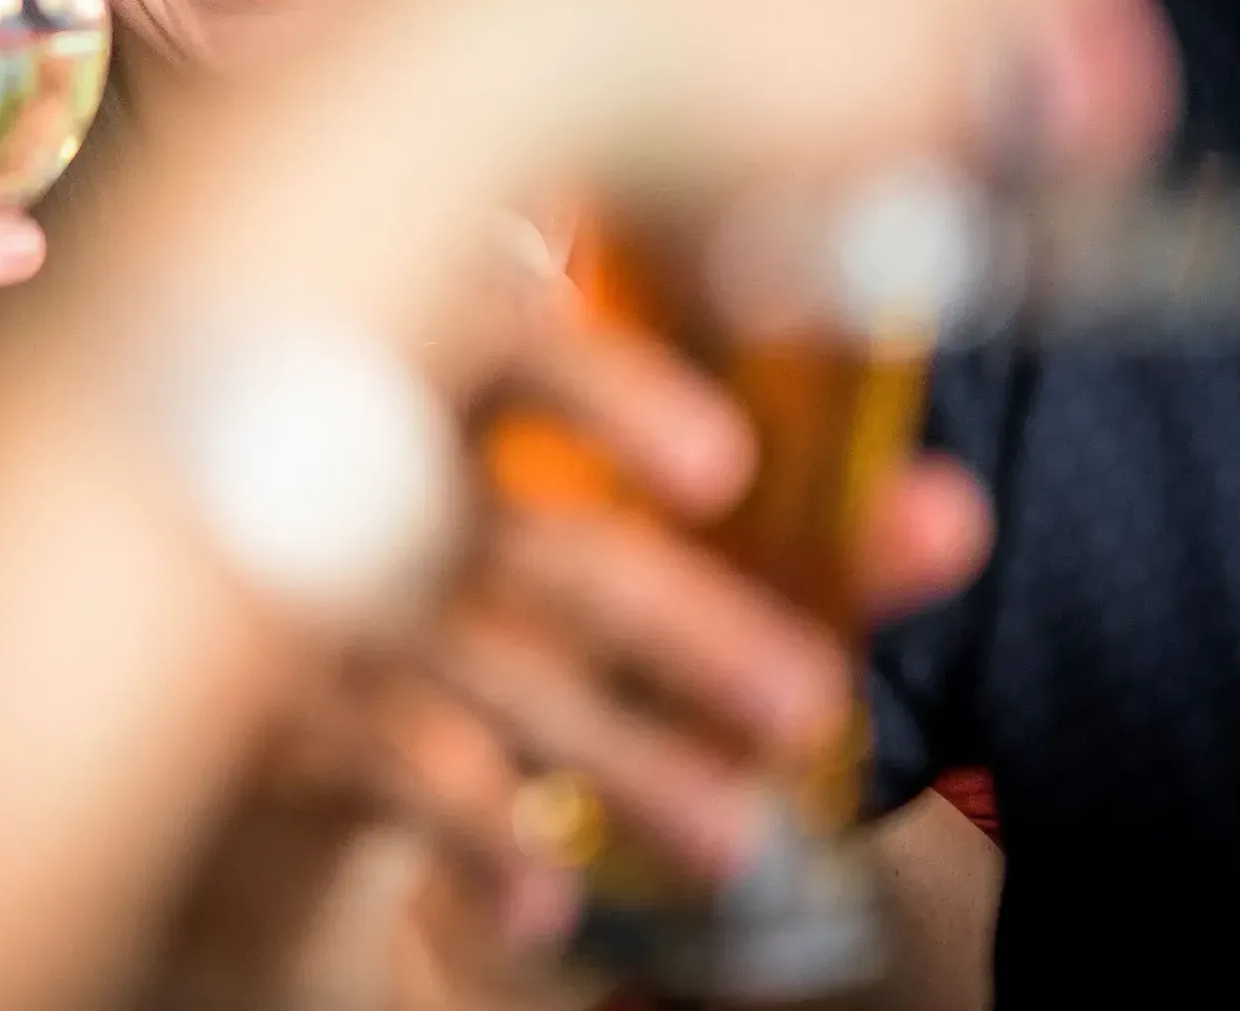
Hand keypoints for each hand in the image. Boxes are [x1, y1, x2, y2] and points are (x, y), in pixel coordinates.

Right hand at [267, 227, 987, 944]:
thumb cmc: (492, 586)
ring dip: (625, 760)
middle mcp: (389, 478)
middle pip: (542, 541)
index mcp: (462, 388)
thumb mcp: (615, 544)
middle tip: (809, 704)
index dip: (611, 394)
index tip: (720, 466)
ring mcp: (326, 596)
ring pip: (490, 671)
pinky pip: (392, 772)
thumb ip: (783, 536)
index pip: (516, 344)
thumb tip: (954, 517)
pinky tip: (554, 895)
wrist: (288, 696)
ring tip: (739, 842)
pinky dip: (481, 835)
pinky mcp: (285, 712)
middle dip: (686, 628)